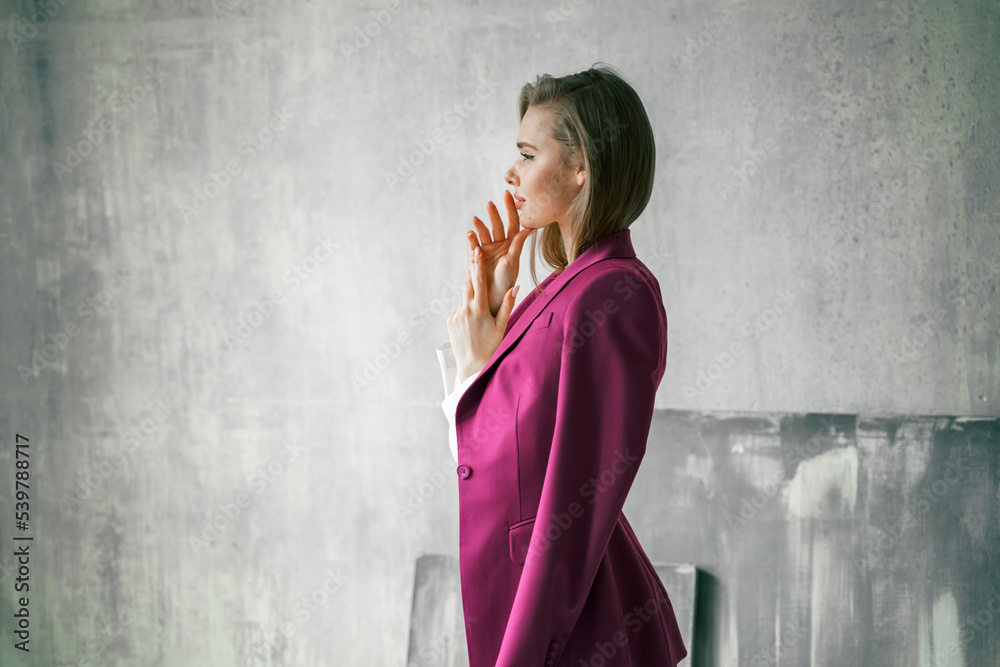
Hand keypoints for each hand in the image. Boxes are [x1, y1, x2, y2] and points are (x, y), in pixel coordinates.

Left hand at [447, 245, 519, 383]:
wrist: (472, 365)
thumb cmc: (491, 345)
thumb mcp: (502, 326)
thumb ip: (508, 305)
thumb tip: (515, 286)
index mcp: (479, 310)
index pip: (478, 282)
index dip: (477, 264)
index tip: (477, 250)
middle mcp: (465, 310)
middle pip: (468, 283)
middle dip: (473, 269)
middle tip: (476, 254)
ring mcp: (456, 315)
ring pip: (464, 296)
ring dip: (471, 289)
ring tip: (479, 288)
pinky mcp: (450, 320)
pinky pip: (460, 307)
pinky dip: (467, 305)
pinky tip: (474, 314)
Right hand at [469, 190, 534, 317]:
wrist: (492, 299)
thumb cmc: (506, 282)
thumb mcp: (513, 262)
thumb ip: (518, 244)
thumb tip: (530, 227)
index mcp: (512, 245)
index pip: (513, 223)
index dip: (511, 209)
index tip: (508, 194)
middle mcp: (500, 245)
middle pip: (498, 225)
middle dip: (494, 214)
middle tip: (490, 203)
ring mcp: (488, 250)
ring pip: (484, 233)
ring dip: (480, 225)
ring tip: (475, 219)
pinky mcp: (476, 256)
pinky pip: (473, 244)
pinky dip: (471, 238)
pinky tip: (469, 233)